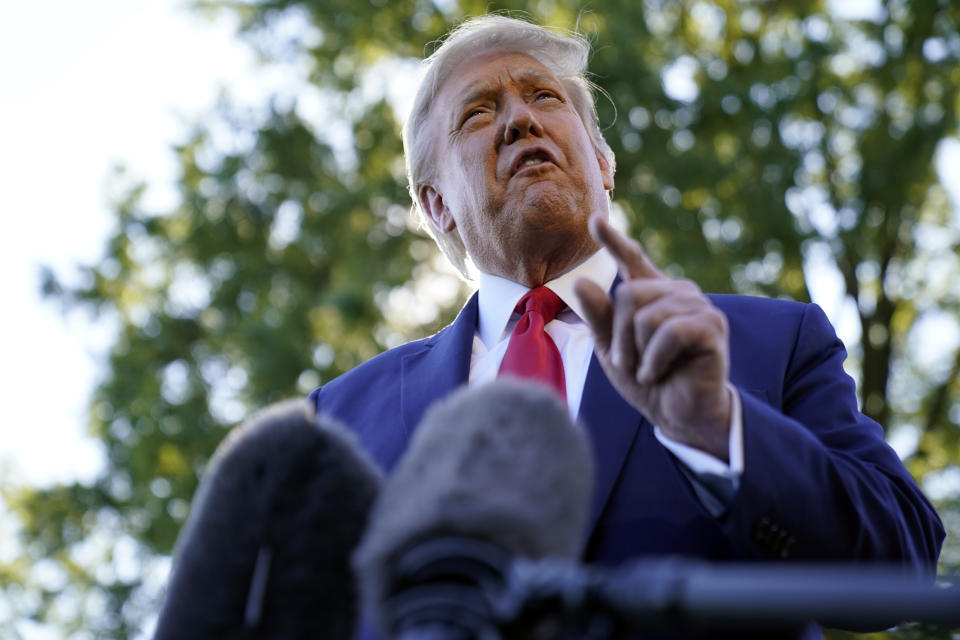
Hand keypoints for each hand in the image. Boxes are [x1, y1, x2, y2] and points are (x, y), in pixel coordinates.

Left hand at [574, 215, 732, 460]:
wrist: (678, 415)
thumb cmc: (647, 380)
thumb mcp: (612, 349)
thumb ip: (598, 317)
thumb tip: (580, 281)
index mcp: (653, 294)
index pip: (631, 261)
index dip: (614, 241)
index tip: (594, 220)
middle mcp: (677, 292)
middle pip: (628, 295)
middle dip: (619, 337)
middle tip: (630, 364)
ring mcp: (698, 306)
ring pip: (644, 315)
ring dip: (637, 353)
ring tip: (648, 371)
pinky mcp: (711, 326)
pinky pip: (666, 333)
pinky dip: (653, 360)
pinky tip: (658, 373)